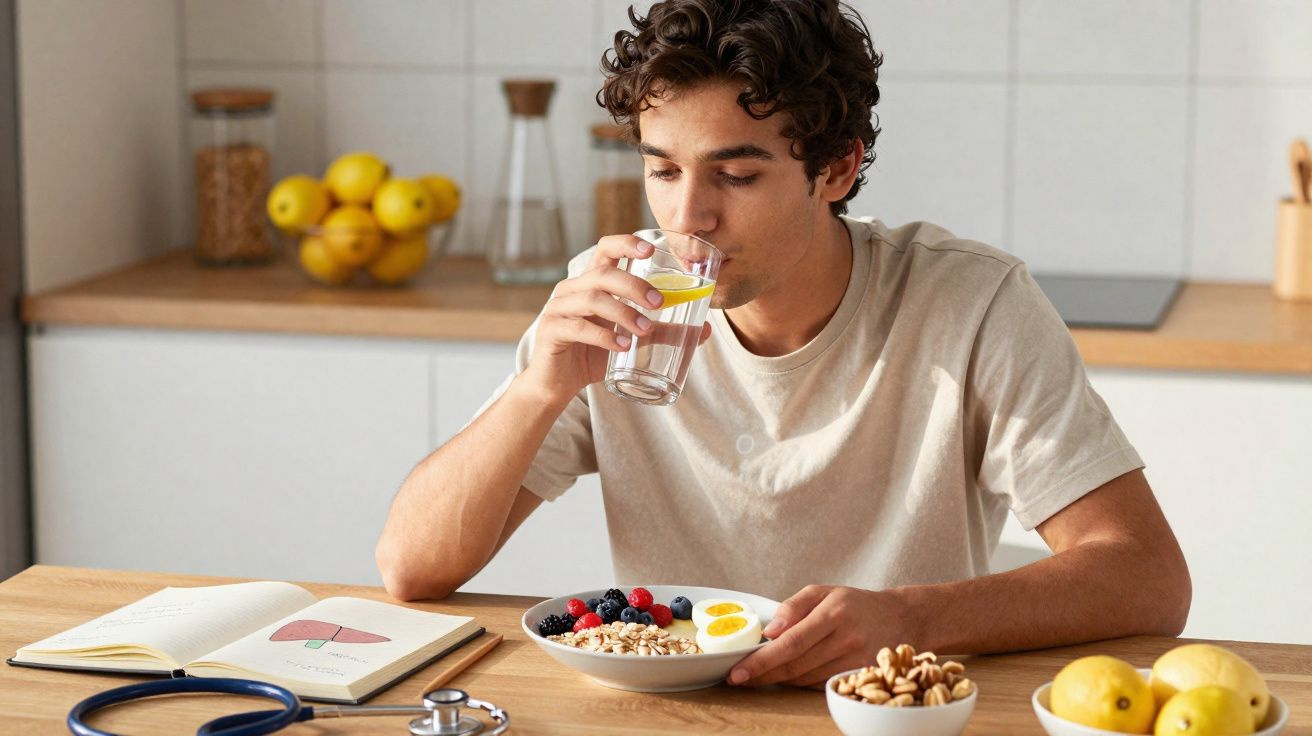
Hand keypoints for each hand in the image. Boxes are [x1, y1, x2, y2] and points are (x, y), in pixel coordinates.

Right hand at [520, 235, 711, 405]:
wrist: (557, 385)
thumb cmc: (594, 355)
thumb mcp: (632, 340)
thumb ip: (662, 331)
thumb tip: (705, 330)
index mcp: (591, 283)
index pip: (606, 248)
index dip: (627, 243)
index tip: (651, 249)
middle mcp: (573, 289)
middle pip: (604, 273)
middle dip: (634, 285)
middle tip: (659, 304)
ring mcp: (559, 309)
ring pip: (592, 298)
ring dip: (622, 312)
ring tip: (644, 329)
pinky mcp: (550, 331)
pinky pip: (577, 327)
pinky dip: (603, 336)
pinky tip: (622, 346)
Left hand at [728, 585, 907, 687]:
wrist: (901, 618)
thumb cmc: (855, 604)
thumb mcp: (823, 591)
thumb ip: (792, 607)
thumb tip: (768, 632)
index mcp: (834, 613)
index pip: (791, 643)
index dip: (762, 660)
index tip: (738, 671)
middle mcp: (847, 638)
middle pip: (796, 665)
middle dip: (763, 674)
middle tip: (737, 678)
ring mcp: (855, 660)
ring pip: (806, 678)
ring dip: (778, 679)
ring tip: (758, 674)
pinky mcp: (861, 675)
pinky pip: (820, 684)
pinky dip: (799, 682)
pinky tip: (788, 674)